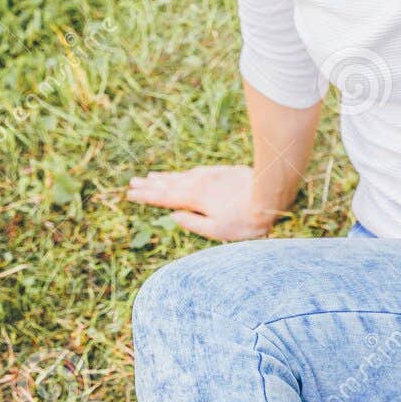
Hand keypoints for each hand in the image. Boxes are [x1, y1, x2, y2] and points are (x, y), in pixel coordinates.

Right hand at [126, 165, 277, 241]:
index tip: (131, 194)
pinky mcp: (220, 172)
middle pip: (169, 184)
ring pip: (180, 176)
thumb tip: (174, 216)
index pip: (164, 197)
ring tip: (149, 177)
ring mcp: (209, 175)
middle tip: (132, 183)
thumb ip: (193, 223)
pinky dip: (181, 173)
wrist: (268, 194)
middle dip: (150, 185)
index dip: (147, 196)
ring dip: (163, 177)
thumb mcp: (216, 229)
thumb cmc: (244, 219)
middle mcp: (198, 183)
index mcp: (194, 198)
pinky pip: (193, 172)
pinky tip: (179, 175)